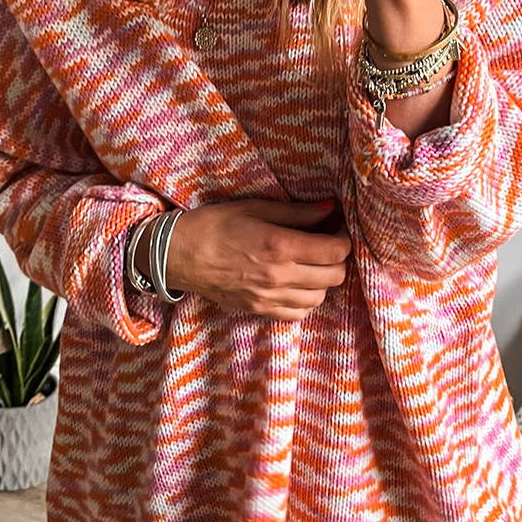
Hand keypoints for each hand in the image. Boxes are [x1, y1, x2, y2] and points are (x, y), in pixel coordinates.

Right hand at [165, 197, 350, 320]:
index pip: (335, 251)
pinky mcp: (259, 310)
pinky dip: (306, 300)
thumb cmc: (214, 225)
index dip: (344, 238)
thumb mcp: (255, 208)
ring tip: (312, 264)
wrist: (178, 255)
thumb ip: (296, 212)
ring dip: (323, 280)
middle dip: (337, 259)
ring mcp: (269, 298)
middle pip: (334, 276)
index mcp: (280, 247)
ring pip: (320, 297)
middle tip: (327, 244)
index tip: (338, 228)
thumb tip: (329, 210)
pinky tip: (297, 283)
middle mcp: (279, 277)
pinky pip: (298, 313)